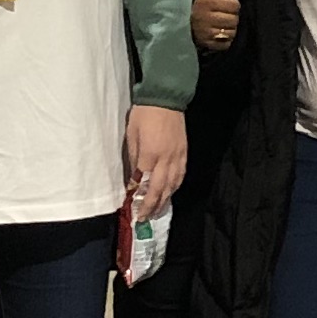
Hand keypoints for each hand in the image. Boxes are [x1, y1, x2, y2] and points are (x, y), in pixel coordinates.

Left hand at [125, 103, 186, 219]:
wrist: (166, 99)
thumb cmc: (144, 115)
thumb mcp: (132, 135)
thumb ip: (134, 159)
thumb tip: (133, 178)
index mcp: (150, 154)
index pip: (143, 182)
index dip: (138, 196)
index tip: (131, 206)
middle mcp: (166, 159)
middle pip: (159, 189)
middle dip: (151, 206)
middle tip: (144, 218)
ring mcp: (177, 157)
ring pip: (172, 185)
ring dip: (164, 200)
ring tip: (156, 211)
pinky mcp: (184, 154)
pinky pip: (180, 176)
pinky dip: (174, 188)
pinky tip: (170, 193)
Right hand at [190, 0, 240, 50]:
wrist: (193, 18)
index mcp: (206, 0)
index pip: (233, 4)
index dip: (232, 2)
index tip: (224, 0)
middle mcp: (202, 17)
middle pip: (234, 18)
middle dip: (232, 15)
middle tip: (223, 11)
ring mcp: (204, 32)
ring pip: (231, 30)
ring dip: (229, 27)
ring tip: (221, 21)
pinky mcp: (206, 44)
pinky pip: (226, 42)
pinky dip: (225, 39)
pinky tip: (219, 32)